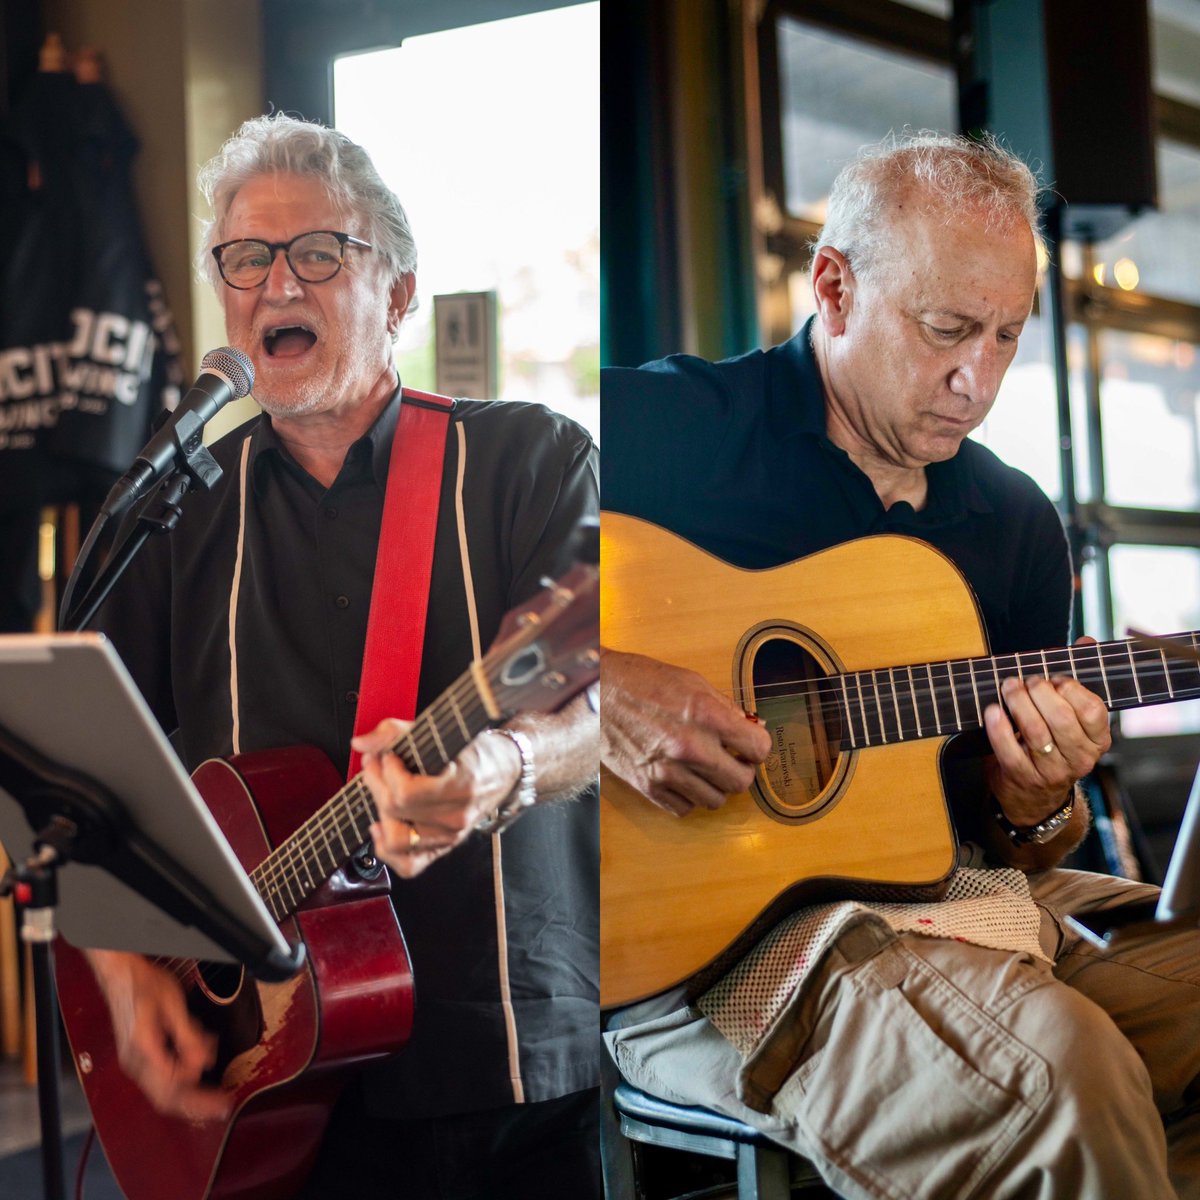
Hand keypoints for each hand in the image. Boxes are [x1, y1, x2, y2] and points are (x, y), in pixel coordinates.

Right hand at [88, 950, 229, 1120]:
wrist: (120, 974)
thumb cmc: (144, 984)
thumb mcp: (173, 1004)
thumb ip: (188, 1036)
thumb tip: (204, 1062)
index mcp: (144, 1049)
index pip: (173, 1086)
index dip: (200, 1095)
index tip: (222, 1096)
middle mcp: (135, 1062)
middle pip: (166, 1098)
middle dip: (197, 1106)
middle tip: (222, 1107)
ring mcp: (134, 1062)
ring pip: (162, 1092)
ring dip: (191, 1094)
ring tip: (215, 1094)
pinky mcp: (138, 1058)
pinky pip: (160, 1078)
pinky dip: (181, 1079)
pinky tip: (199, 1068)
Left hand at [353, 718, 522, 878]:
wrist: (504, 770)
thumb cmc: (477, 751)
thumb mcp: (445, 731)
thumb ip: (398, 732)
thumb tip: (362, 742)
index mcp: (461, 786)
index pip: (406, 792)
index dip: (387, 771)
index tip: (389, 755)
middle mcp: (456, 817)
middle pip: (396, 810)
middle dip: (377, 782)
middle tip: (377, 764)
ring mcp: (450, 836)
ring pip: (396, 839)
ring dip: (380, 812)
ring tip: (381, 792)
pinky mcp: (443, 847)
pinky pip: (408, 865)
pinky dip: (387, 849)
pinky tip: (382, 826)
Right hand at [600, 648, 771, 815]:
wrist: (595, 693)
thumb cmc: (640, 681)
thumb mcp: (691, 682)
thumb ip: (725, 708)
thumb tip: (751, 728)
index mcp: (705, 715)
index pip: (758, 748)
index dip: (758, 747)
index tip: (751, 745)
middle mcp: (689, 746)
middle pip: (740, 782)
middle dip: (742, 771)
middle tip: (733, 760)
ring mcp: (667, 771)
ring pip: (715, 800)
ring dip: (715, 786)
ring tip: (706, 769)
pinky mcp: (648, 786)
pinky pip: (684, 808)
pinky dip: (689, 797)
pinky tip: (683, 777)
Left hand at [983, 637, 1110, 826]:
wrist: (1034, 795)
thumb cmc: (1053, 744)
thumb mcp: (1071, 718)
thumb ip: (1078, 680)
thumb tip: (1086, 642)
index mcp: (1098, 740)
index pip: (1094, 711)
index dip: (1072, 689)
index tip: (1056, 678)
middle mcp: (1080, 758)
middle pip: (1062, 719)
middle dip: (1040, 693)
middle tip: (1027, 680)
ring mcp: (1052, 771)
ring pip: (1036, 732)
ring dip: (1018, 703)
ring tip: (1008, 686)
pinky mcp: (1024, 777)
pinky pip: (1010, 750)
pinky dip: (998, 728)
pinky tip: (991, 711)